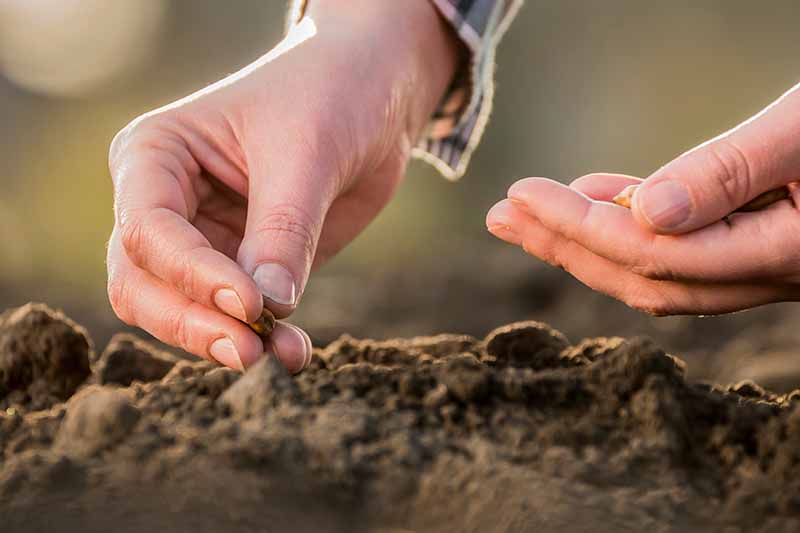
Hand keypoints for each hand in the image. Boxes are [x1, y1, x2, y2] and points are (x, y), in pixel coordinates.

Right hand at [107, 1, 458, 370]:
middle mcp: (163, 202)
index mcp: (155, 154)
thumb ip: (283, 230)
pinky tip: (294, 350)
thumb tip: (268, 308)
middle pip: (142, 283)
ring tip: (283, 354)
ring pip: (179, 311)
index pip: (147, 231)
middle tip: (250, 351)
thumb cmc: (329, 97)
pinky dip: (261, 339)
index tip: (251, 303)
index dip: (193, 276)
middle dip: (192, 322)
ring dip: (225, 340)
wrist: (373, 96)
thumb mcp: (307, 154)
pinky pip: (235, 317)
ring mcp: (200, 238)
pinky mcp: (242, 266)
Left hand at [487, 83, 799, 315]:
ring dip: (584, 238)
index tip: (521, 193)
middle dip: (563, 245)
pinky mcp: (755, 238)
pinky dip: (629, 221)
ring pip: (655, 264)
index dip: (579, 227)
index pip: (654, 254)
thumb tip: (645, 213)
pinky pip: (680, 243)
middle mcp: (767, 274)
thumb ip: (735, 171)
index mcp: (784, 255)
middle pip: (642, 274)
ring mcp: (760, 261)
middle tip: (499, 214)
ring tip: (523, 211)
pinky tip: (594, 196)